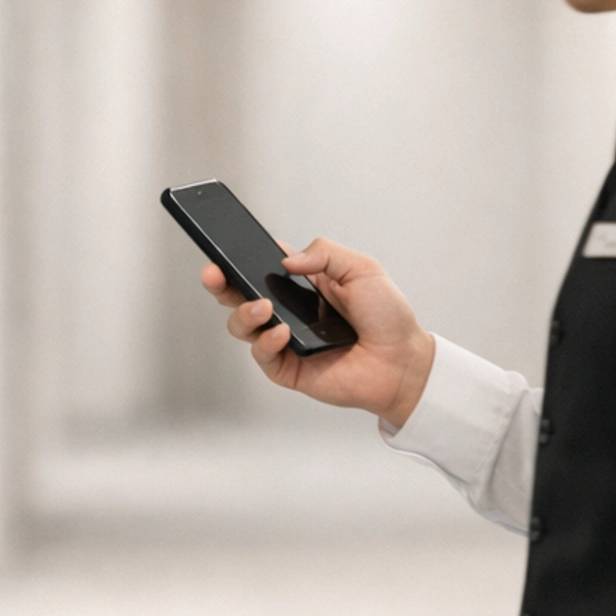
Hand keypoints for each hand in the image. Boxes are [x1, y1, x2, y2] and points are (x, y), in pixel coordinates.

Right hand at [200, 237, 435, 427]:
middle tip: (214, 273)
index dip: (240, 257)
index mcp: (303, 284)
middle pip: (240, 296)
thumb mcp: (361, 269)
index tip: (224, 248)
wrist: (402, 361)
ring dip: (244, 314)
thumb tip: (286, 261)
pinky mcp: (289, 368)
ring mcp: (286, 340)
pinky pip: (263, 355)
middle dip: (220, 283)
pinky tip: (282, 333)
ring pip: (243, 326)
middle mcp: (289, 311)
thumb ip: (324, 254)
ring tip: (263, 308)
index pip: (262, 267)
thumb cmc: (387, 316)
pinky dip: (266, 342)